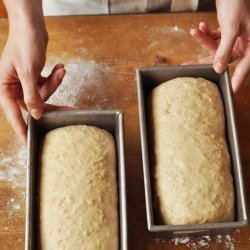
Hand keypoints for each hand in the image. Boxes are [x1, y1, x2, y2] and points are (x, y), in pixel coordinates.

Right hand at [0, 24, 66, 143]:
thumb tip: (36, 115)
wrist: (31, 27)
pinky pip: (47, 85)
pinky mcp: (35, 78)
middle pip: (34, 105)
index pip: (13, 114)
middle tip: (68, 109)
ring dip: (54, 83)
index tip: (28, 143)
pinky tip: (60, 68)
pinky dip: (54, 78)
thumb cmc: (24, 45)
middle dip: (52, 102)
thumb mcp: (28, 72)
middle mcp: (14, 87)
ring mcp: (25, 83)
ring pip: (44, 95)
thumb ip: (31, 96)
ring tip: (61, 70)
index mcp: (5, 87)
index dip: (21, 129)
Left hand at [183, 0, 249, 92]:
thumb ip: (224, 50)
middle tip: (189, 66)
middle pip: (223, 59)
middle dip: (204, 60)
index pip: (244, 68)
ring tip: (195, 31)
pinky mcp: (228, 32)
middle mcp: (245, 44)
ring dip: (203, 40)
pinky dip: (206, 33)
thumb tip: (218, 69)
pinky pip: (214, 38)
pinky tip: (201, 27)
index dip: (236, 81)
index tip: (230, 93)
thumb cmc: (239, 2)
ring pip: (215, 48)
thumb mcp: (232, 28)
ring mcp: (235, 38)